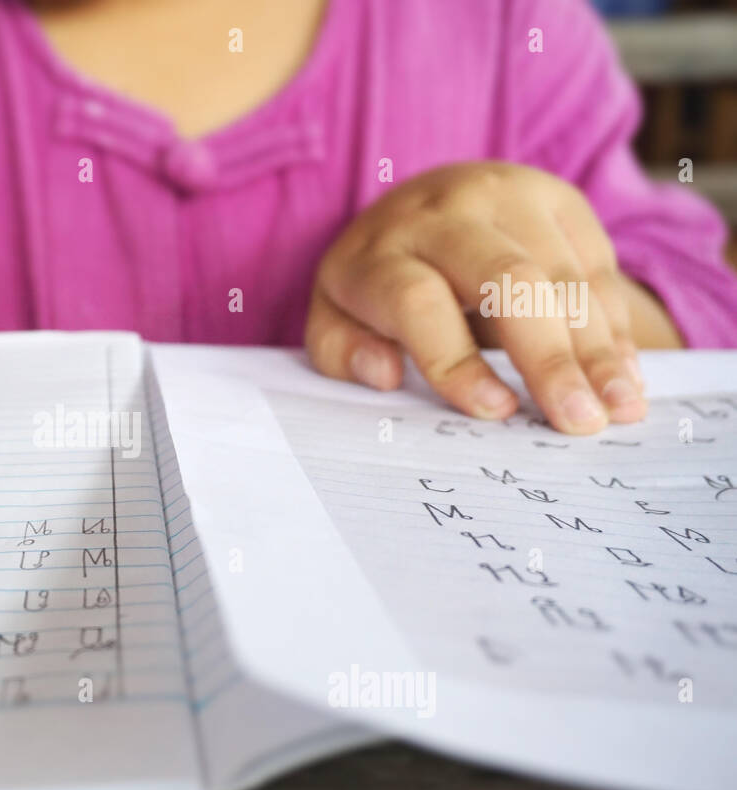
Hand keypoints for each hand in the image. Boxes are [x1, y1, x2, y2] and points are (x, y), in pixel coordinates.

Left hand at [305, 161, 653, 433]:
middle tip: (578, 422)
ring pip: (562, 274)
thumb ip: (343, 353)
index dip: (457, 362)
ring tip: (620, 408)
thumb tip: (384, 374)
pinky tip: (625, 373)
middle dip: (549, 357)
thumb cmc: (374, 286)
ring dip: (598, 348)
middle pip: (507, 281)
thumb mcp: (335, 320)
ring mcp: (506, 195)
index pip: (420, 303)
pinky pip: (596, 263)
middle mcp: (444, 213)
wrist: (416, 206)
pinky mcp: (556, 196)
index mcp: (380, 252)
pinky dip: (614, 323)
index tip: (496, 413)